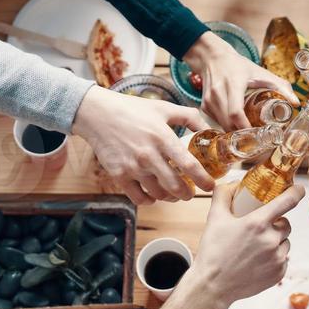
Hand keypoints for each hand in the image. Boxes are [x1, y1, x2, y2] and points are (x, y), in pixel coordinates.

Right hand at [71, 86, 211, 204]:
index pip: (189, 165)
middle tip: (190, 192)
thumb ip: (189, 117)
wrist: (98, 114)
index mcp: (163, 138)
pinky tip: (153, 195)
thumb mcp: (164, 108)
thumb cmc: (132, 110)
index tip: (210, 186)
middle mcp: (149, 155)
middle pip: (175, 186)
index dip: (203, 180)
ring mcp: (133, 167)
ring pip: (159, 194)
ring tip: (173, 193)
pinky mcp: (119, 175)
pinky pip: (139, 198)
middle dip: (187, 194)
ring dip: (170, 197)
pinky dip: (149, 200)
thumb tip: (208, 129)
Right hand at [184, 34, 295, 130]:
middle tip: (256, 142)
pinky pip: (215, 122)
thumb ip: (280, 86)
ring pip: (221, 125)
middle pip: (228, 123)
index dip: (245, 127)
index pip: (235, 112)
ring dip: (234, 133)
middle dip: (242, 135)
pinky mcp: (204, 105)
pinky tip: (235, 128)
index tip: (257, 135)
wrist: (211, 57)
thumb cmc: (238, 65)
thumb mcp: (260, 72)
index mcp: (233, 83)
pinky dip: (226, 127)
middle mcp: (217, 93)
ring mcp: (208, 100)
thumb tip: (296, 103)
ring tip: (248, 138)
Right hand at [185, 181, 301, 306]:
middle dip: (276, 223)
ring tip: (256, 248)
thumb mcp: (215, 218)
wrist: (212, 286)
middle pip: (286, 223)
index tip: (298, 189)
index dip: (295, 192)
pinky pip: (284, 258)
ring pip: (285, 242)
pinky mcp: (279, 273)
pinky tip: (258, 261)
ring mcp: (277, 258)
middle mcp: (271, 240)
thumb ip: (223, 195)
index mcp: (257, 223)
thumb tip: (233, 183)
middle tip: (259, 230)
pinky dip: (275, 257)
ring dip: (276, 241)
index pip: (287, 201)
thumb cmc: (213, 252)